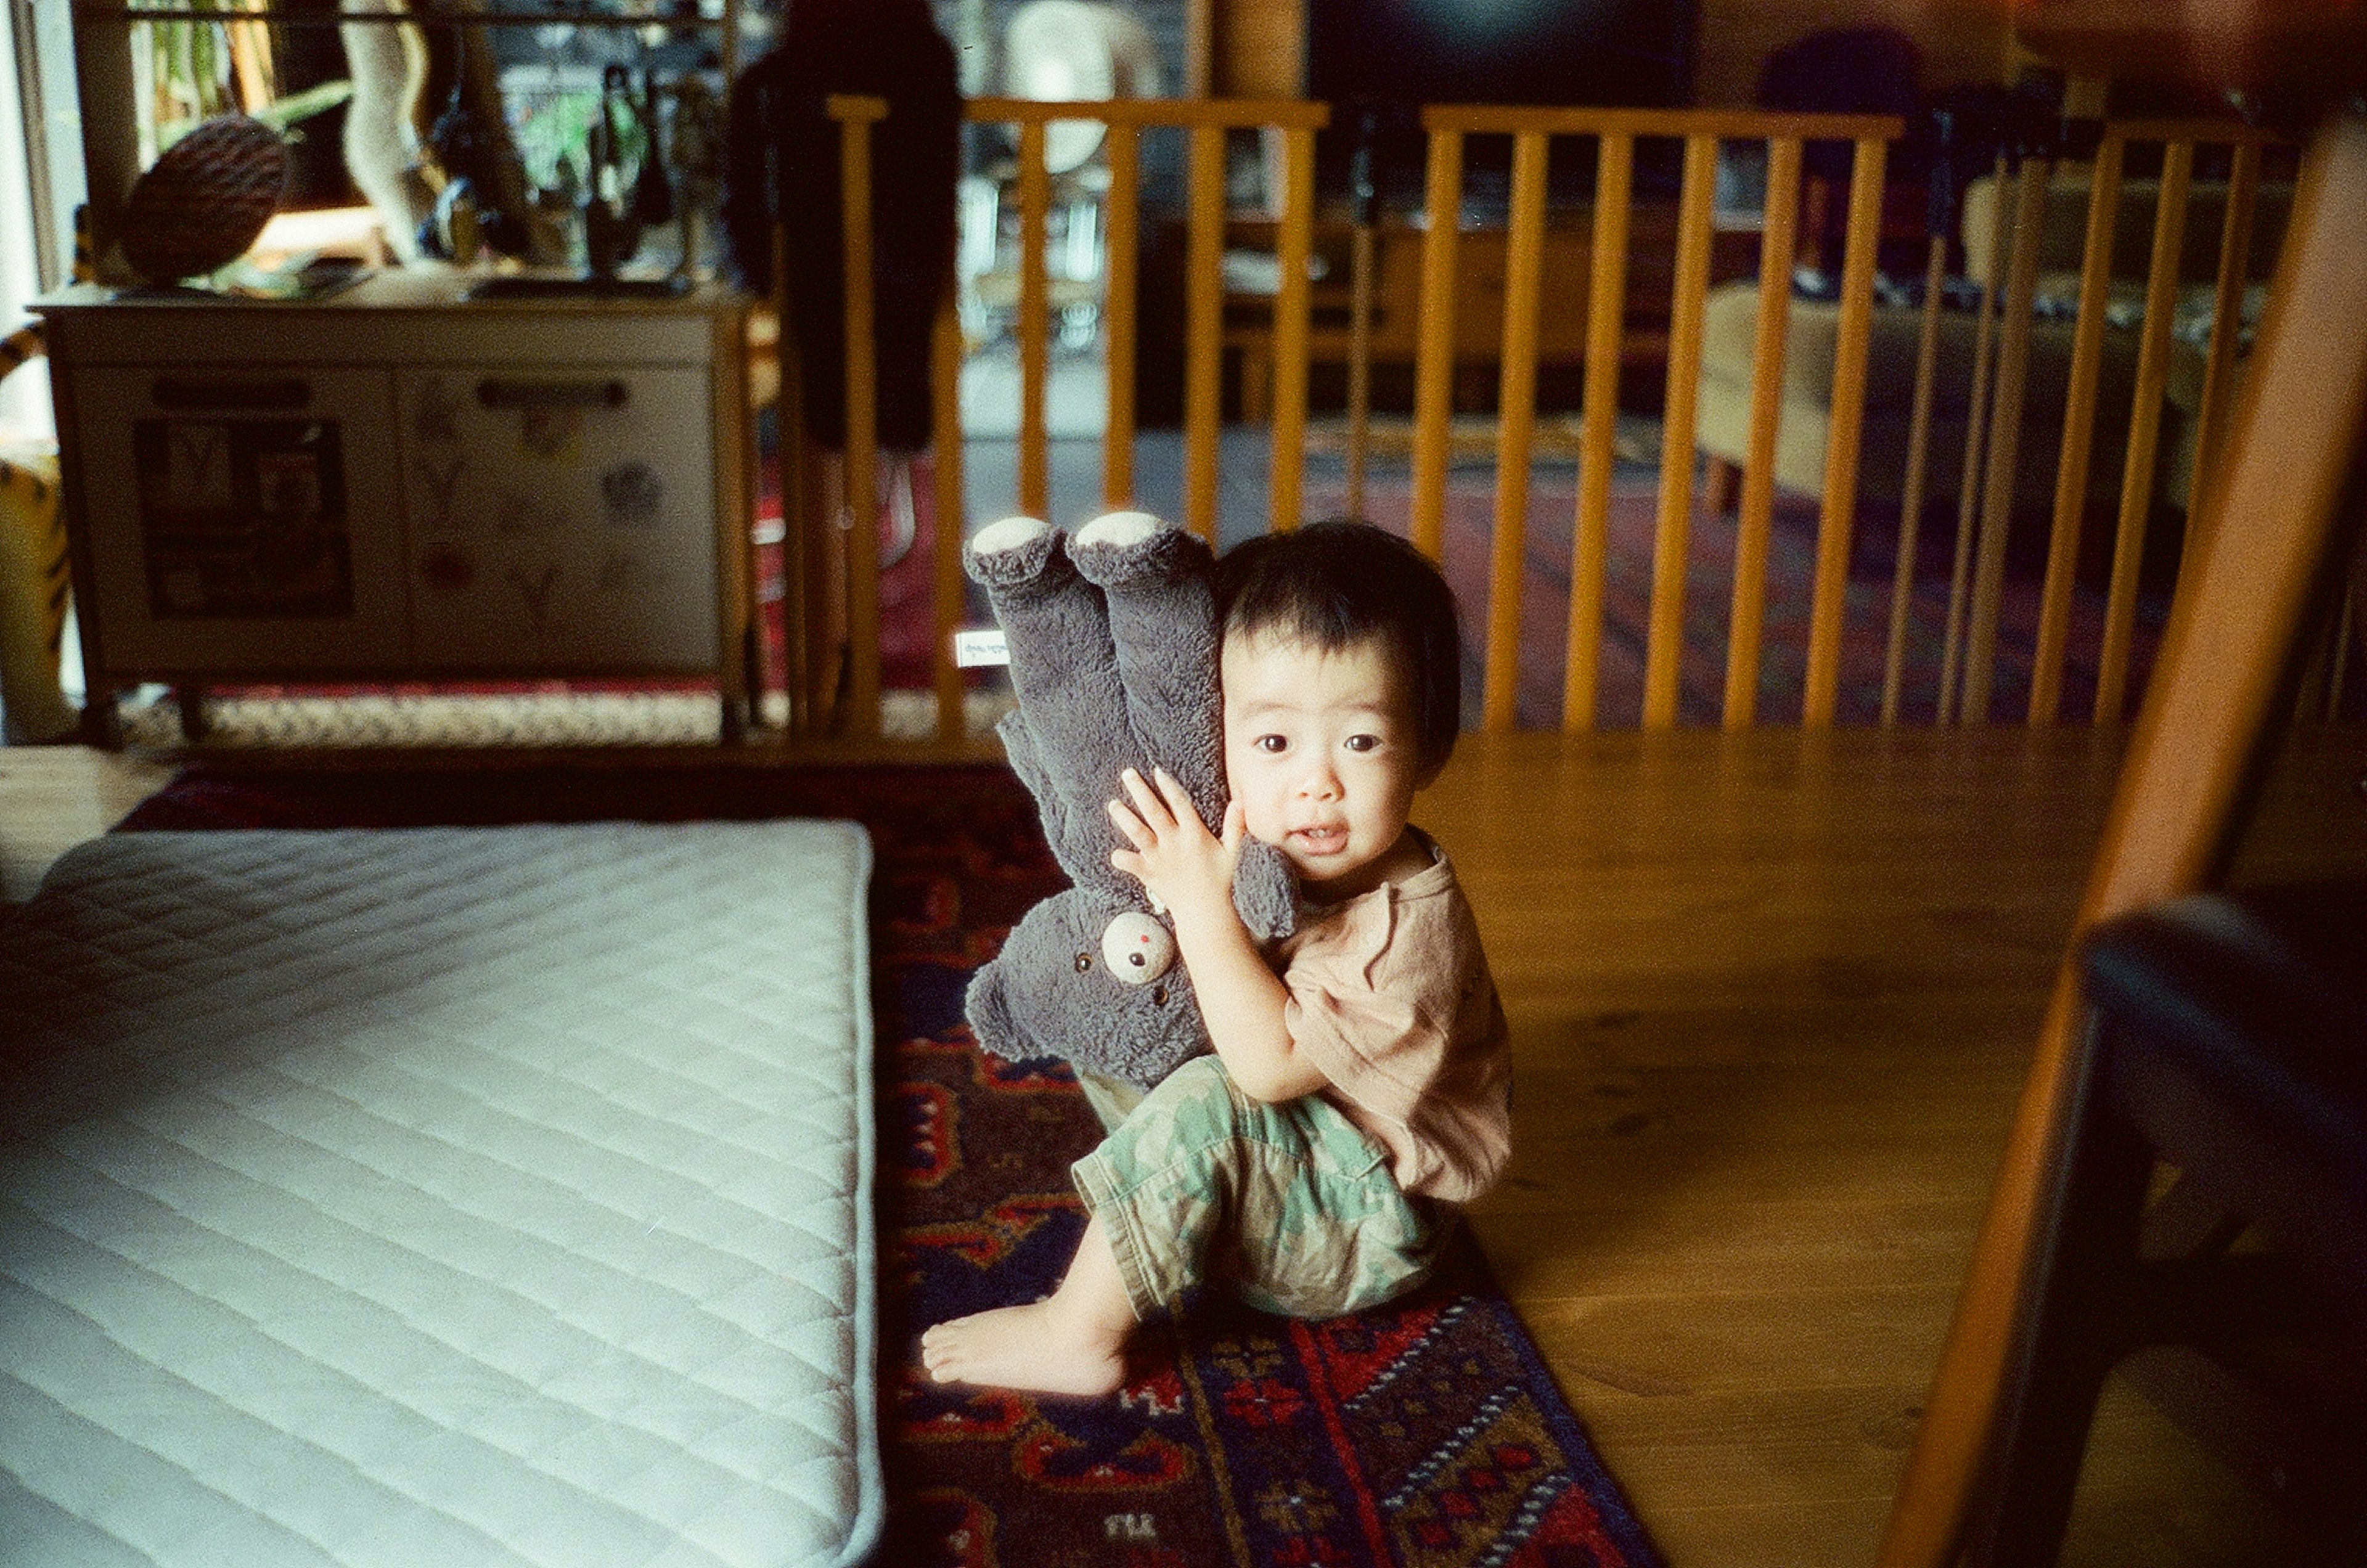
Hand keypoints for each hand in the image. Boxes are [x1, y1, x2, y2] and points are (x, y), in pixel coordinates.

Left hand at [1107, 766, 1244, 926]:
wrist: (1205, 912)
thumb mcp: (1233, 852)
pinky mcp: (1149, 874)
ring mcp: (1159, 858)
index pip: (1179, 804)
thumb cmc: (1220, 881)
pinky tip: (1113, 852)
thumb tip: (1239, 801)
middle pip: (1154, 811)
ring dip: (1124, 817)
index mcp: (1194, 834)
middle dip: (1140, 791)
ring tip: (1113, 803)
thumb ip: (1235, 825)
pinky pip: (1131, 864)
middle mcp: (1174, 843)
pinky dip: (1121, 858)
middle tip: (1127, 774)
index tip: (1157, 771)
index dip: (1168, 786)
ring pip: (1138, 832)